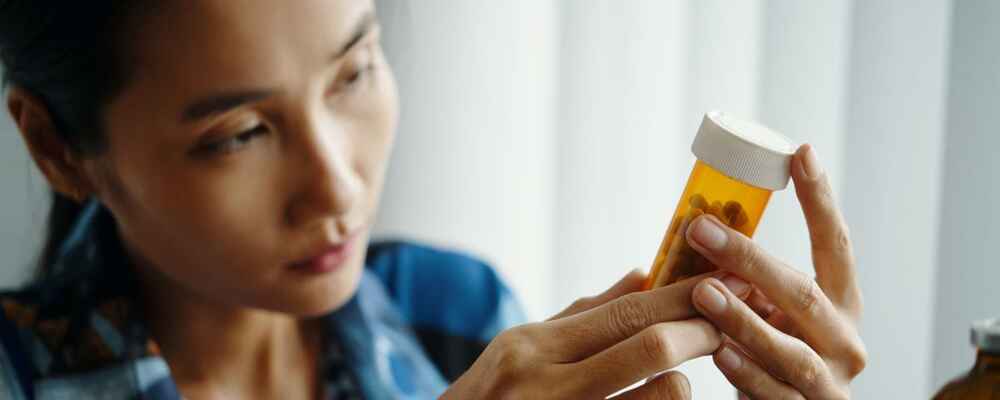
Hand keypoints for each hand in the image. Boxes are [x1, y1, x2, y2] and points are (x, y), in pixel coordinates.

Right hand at [443, 269, 745, 398]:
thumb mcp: (520, 350)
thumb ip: (583, 316)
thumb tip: (641, 276)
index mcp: (530, 348)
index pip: (624, 311)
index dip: (683, 294)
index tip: (724, 279)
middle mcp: (545, 386)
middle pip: (649, 347)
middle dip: (702, 330)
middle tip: (731, 321)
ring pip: (661, 396)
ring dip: (682, 383)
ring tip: (678, 376)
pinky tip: (656, 396)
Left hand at [685, 144, 866, 398]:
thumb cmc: (777, 355)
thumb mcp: (776, 314)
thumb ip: (754, 282)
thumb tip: (699, 227)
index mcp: (841, 304)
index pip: (837, 245)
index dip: (820, 200)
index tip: (799, 152)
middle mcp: (845, 341)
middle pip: (803, 293)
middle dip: (750, 259)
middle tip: (700, 229)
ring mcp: (830, 382)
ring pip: (791, 351)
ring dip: (743, 319)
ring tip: (703, 292)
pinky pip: (773, 394)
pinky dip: (745, 373)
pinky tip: (717, 351)